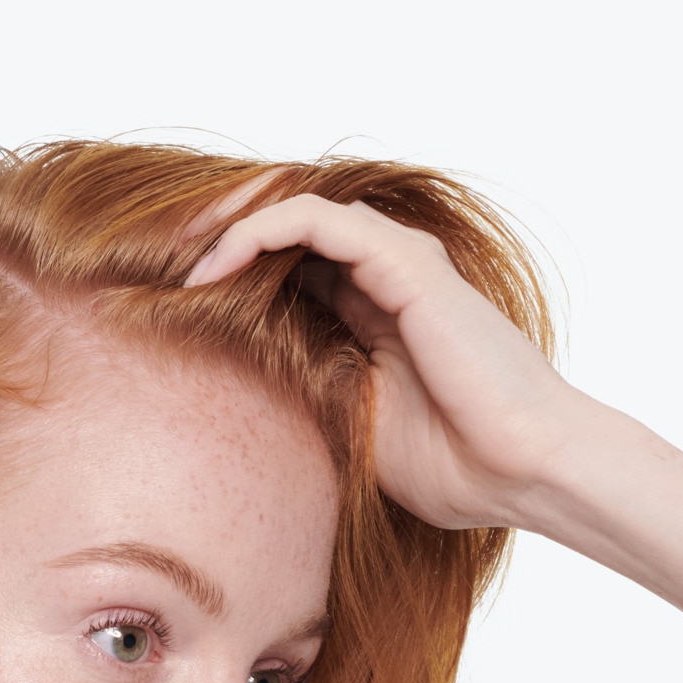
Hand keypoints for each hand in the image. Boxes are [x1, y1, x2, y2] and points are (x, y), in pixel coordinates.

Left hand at [183, 195, 609, 530]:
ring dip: (228, 226)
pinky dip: (258, 232)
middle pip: (289, 229)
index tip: (176, 302)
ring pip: (295, 211)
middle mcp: (388, 277)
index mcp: (377, 313)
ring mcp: (400, 264)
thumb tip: (243, 398)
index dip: (233, 272)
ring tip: (179, 261)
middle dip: (218, 236)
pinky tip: (217, 267)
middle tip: (158, 263)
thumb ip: (314, 392)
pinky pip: (314, 221)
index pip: (293, 267)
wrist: (524, 470)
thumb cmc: (457, 465)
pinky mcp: (406, 266)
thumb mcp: (358, 427)